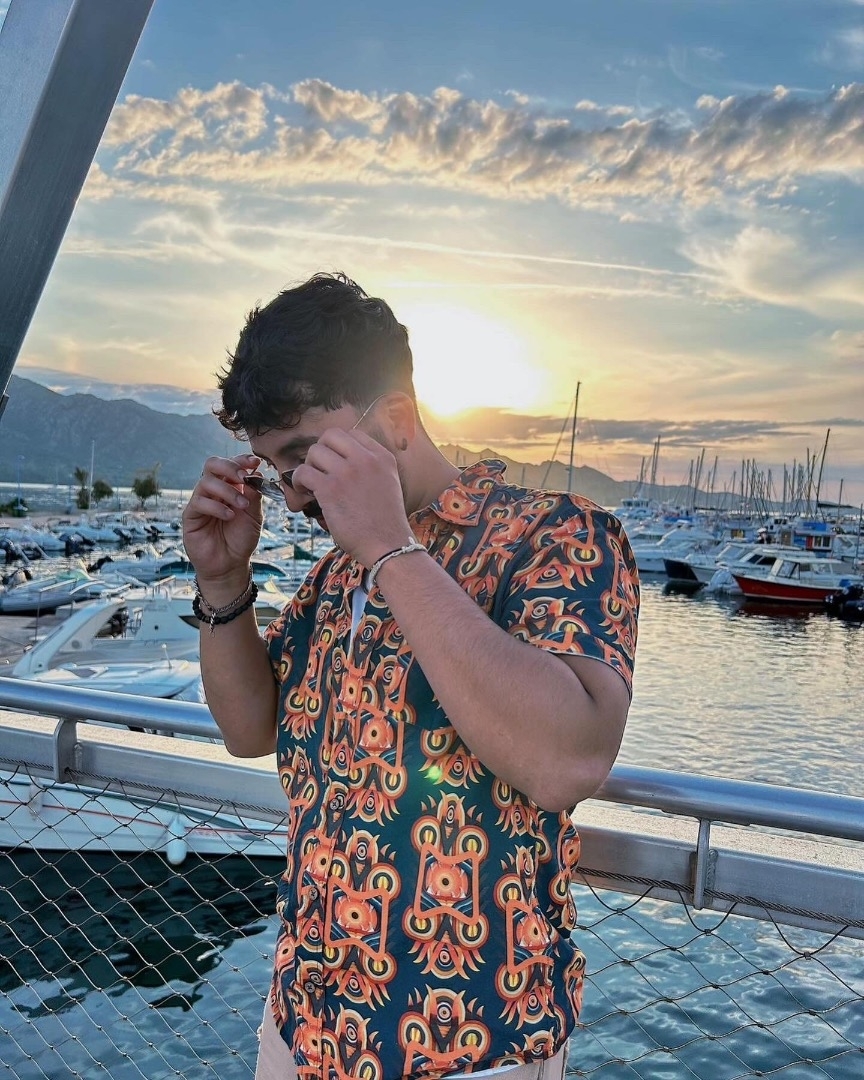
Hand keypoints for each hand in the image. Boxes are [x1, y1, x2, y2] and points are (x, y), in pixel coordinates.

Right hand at [181, 453, 263, 590]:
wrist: (230, 564)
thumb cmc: (241, 539)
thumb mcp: (255, 515)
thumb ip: (254, 494)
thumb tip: (255, 474)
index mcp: (229, 486)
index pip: (230, 464)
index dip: (241, 460)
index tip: (255, 462)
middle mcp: (213, 490)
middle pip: (212, 464)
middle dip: (229, 467)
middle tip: (243, 478)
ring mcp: (200, 501)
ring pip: (206, 482)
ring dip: (227, 491)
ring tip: (241, 506)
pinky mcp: (190, 515)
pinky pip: (199, 502)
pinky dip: (217, 506)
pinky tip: (229, 516)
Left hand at [291, 429, 412, 565]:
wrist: (389, 545)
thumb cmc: (386, 522)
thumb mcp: (388, 484)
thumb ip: (371, 468)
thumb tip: (341, 462)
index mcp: (383, 457)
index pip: (352, 433)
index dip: (337, 447)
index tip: (334, 464)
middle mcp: (366, 459)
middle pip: (330, 436)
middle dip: (321, 452)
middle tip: (321, 471)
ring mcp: (348, 472)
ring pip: (314, 452)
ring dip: (309, 467)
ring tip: (312, 485)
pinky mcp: (330, 489)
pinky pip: (302, 472)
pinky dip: (298, 482)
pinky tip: (304, 493)